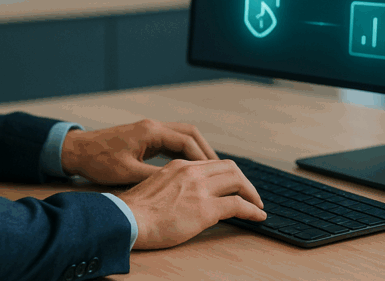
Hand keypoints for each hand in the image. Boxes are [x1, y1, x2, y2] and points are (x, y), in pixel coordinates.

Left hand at [60, 118, 218, 184]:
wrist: (78, 150)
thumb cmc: (99, 161)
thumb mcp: (127, 174)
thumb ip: (154, 177)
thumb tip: (179, 186)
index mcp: (151, 132)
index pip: (186, 142)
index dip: (202, 158)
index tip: (215, 174)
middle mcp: (153, 126)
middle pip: (190, 133)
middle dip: (206, 151)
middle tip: (219, 170)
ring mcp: (149, 130)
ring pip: (182, 135)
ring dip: (196, 150)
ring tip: (208, 169)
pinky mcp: (145, 136)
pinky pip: (171, 141)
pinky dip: (183, 152)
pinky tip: (189, 167)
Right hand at [118, 158, 265, 248]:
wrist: (126, 220)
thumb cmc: (133, 211)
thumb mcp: (153, 186)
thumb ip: (172, 185)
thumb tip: (183, 196)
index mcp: (179, 165)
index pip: (212, 164)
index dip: (227, 174)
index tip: (233, 185)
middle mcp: (192, 171)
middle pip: (230, 167)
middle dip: (244, 181)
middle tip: (250, 194)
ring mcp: (200, 189)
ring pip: (237, 181)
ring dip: (251, 193)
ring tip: (257, 205)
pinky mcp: (205, 209)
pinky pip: (238, 205)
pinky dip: (252, 210)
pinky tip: (258, 216)